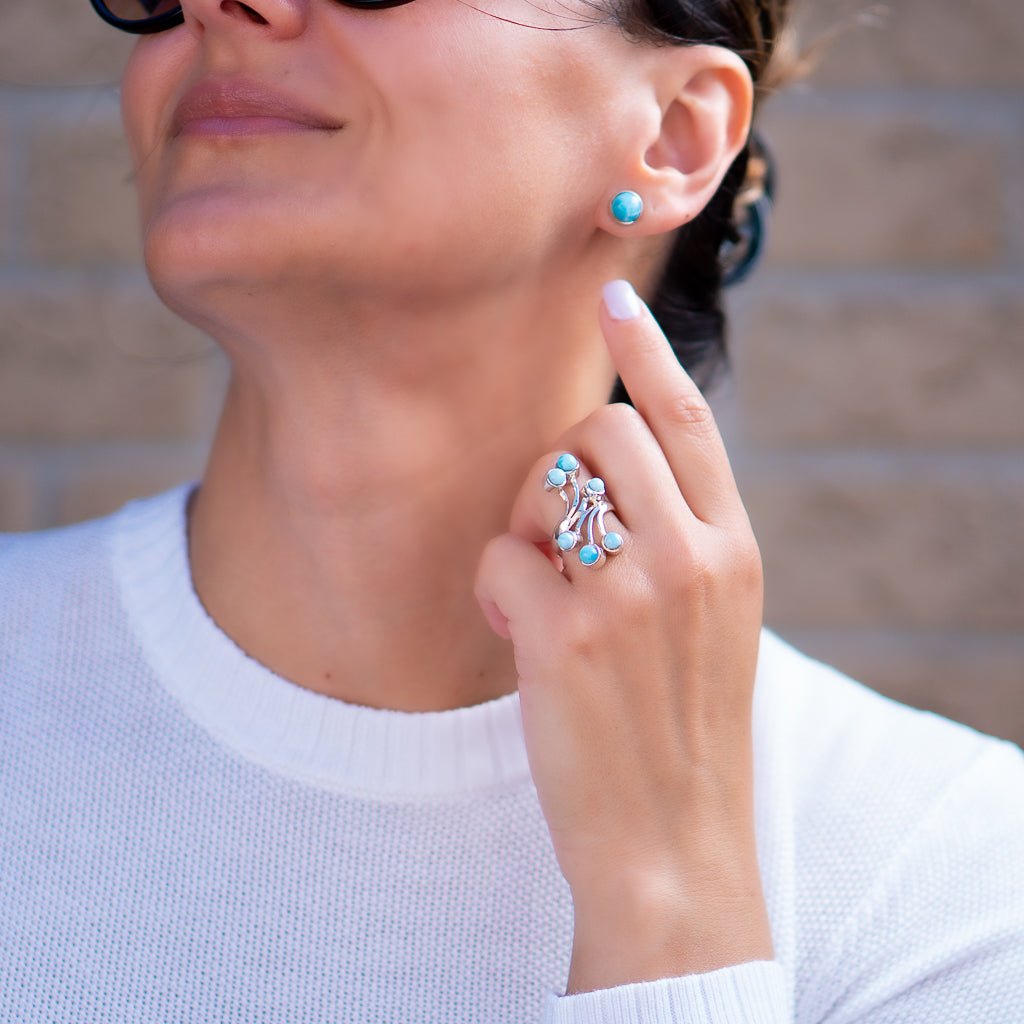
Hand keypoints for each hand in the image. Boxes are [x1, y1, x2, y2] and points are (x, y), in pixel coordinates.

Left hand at [474, 279, 772, 990]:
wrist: (675, 847)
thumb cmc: (680, 728)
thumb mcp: (710, 623)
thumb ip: (677, 541)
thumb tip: (602, 470)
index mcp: (732, 549)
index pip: (687, 420)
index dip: (646, 350)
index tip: (613, 297)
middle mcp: (692, 556)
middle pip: (601, 432)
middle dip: (558, 466)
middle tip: (552, 536)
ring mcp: (631, 594)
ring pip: (547, 480)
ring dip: (523, 523)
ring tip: (534, 590)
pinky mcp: (568, 637)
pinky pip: (500, 554)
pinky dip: (493, 584)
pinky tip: (512, 630)